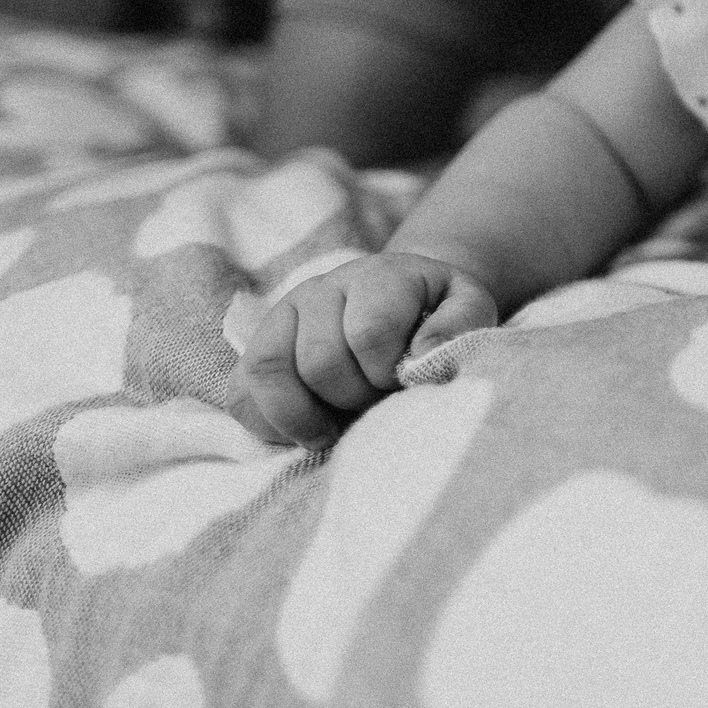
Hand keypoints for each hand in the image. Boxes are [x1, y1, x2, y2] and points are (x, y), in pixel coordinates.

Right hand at [228, 252, 495, 447]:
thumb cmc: (437, 314)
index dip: (386, 370)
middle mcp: (323, 288)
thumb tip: (422, 355)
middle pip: (319, 360)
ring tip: (333, 430)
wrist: (403, 302)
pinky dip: (267, 424)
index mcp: (378, 276)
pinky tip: (302, 432)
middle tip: (375, 402)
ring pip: (268, 369)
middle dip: (353, 397)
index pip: (368, 332)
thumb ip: (458, 325)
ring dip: (303, 415)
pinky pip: (239, 392)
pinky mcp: (259, 348)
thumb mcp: (467, 308)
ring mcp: (283, 315)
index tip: (403, 380)